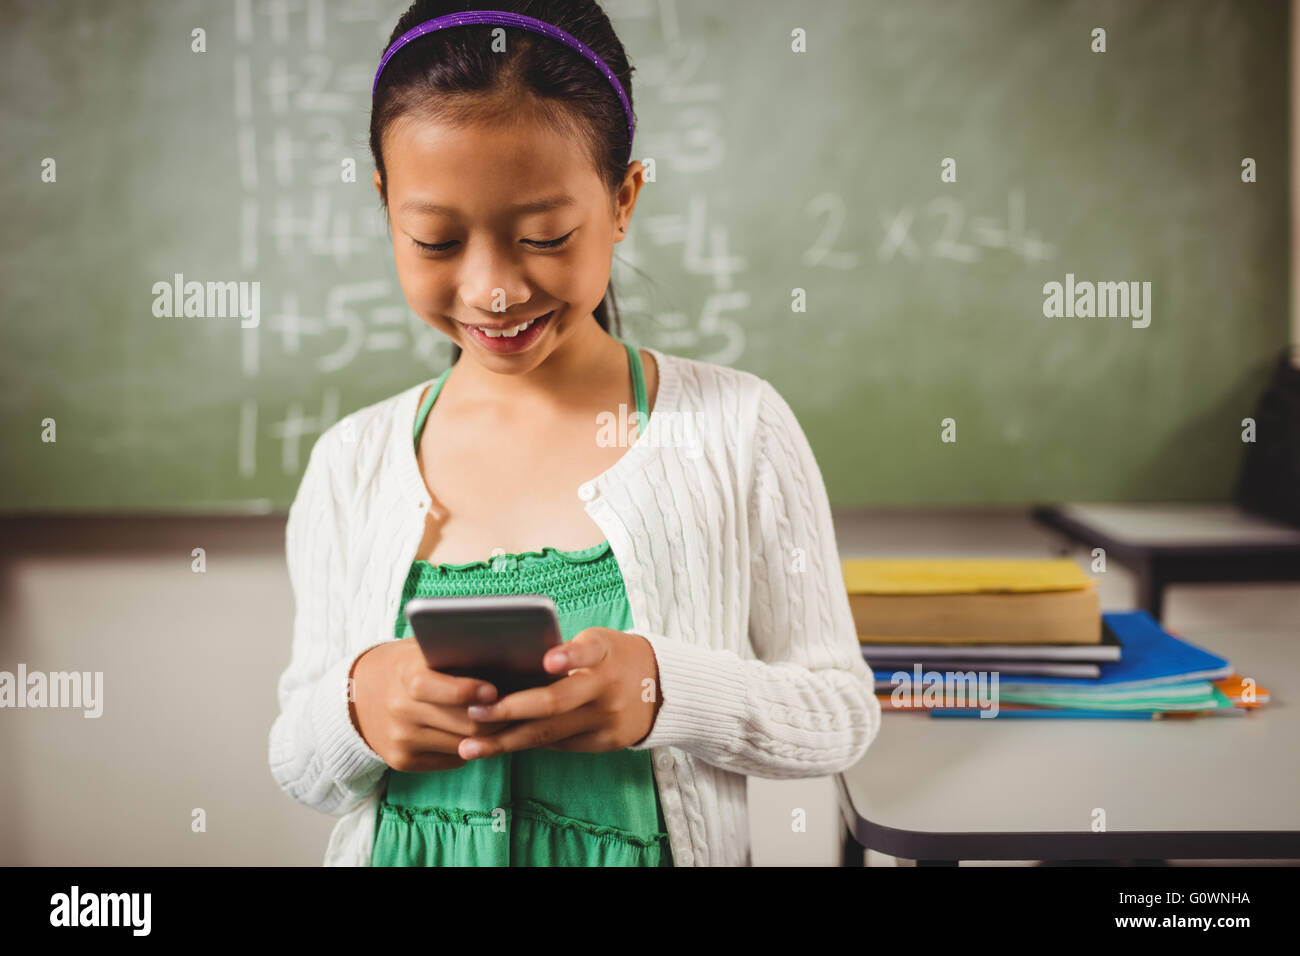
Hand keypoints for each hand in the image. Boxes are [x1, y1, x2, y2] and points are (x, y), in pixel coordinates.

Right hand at [349, 638, 513, 771]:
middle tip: (518, 710)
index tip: (494, 691)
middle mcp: (401, 710)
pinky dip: (468, 748)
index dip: (469, 692)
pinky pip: (451, 759)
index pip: (440, 688)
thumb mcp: (422, 650)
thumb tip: (504, 656)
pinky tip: (474, 734)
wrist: (358, 696)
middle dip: (496, 718)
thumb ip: (454, 654)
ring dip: (487, 736)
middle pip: (463, 723)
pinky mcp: (402, 761)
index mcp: (406, 675)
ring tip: (503, 722)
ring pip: (463, 745)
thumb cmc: (406, 666)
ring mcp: (400, 739)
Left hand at [456, 627, 661, 758]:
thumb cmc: (614, 657)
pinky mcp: (606, 742)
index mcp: (605, 652)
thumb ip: (565, 652)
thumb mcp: (599, 642)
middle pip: (555, 701)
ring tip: (470, 747)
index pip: (589, 650)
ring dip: (506, 740)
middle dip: (510, 709)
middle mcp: (607, 686)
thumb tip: (509, 665)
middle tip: (473, 712)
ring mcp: (608, 719)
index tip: (547, 659)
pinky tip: (498, 747)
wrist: (663, 688)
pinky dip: (528, 744)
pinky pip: (560, 745)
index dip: (569, 655)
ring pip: (550, 733)